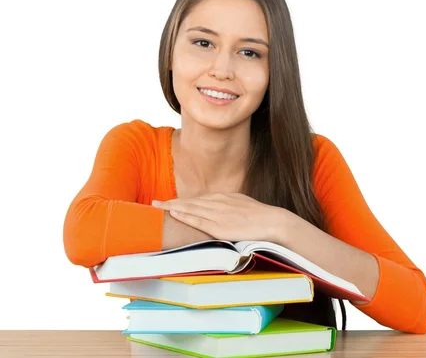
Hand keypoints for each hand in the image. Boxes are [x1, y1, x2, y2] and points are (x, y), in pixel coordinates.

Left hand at [152, 193, 287, 242]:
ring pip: (189, 209)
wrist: (273, 222)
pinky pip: (197, 220)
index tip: (167, 203)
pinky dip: (184, 216)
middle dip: (170, 203)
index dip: (180, 202)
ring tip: (156, 208)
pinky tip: (173, 214)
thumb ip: (228, 207)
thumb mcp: (241, 205)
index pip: (196, 200)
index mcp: (223, 198)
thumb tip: (220, 212)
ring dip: (172, 207)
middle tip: (152, 203)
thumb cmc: (260, 217)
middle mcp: (217, 203)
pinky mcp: (219, 226)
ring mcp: (217, 214)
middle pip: (188, 202)